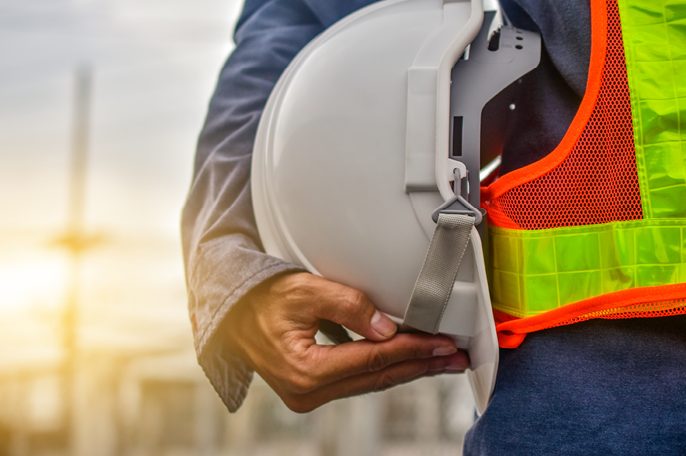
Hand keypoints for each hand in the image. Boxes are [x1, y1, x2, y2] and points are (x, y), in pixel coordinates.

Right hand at [221, 272, 468, 412]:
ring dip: (407, 369)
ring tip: (441, 361)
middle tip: (455, 358)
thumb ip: (349, 306)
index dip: (413, 350)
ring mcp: (308, 395)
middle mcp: (308, 391)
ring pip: (371, 382)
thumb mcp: (305, 290)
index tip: (442, 343)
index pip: (373, 359)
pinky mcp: (310, 389)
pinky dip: (384, 368)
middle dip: (421, 365)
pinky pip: (357, 380)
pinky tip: (407, 361)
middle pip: (378, 377)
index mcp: (306, 370)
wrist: (231, 313)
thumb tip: (388, 328)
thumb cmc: (262, 298)